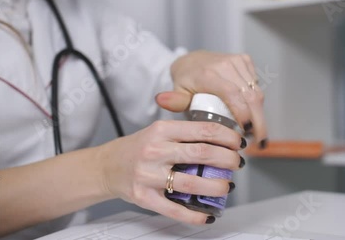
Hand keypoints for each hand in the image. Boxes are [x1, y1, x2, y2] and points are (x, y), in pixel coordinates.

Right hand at [99, 120, 244, 224]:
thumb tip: (221, 139)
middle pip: (202, 153)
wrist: (106, 166)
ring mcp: (149, 175)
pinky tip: (208, 215)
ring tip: (227, 186)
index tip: (238, 142)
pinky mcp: (145, 197)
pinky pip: (175, 210)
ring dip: (217, 186)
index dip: (227, 136)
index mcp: (162, 130)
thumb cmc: (138, 148)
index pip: (203, 130)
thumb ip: (185, 133)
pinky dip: (195, 215)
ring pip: (192, 183)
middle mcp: (155, 151)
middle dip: (228, 159)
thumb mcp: (159, 131)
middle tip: (237, 163)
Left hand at [156, 51, 267, 146]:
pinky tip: (253, 116)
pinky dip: (257, 103)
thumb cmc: (186, 81)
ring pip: (256, 92)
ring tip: (257, 135)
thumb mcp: (178, 93)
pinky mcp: (245, 60)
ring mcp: (237, 61)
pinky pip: (256, 85)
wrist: (192, 61)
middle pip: (250, 96)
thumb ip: (174, 101)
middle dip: (258, 122)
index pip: (232, 94)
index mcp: (208, 74)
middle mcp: (225, 65)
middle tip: (259, 143)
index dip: (244, 114)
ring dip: (260, 115)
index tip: (248, 133)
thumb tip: (161, 100)